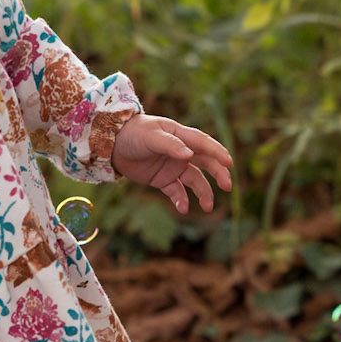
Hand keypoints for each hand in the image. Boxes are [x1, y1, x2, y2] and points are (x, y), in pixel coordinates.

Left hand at [109, 114, 232, 213]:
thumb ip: (170, 145)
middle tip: (227, 186)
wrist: (111, 144)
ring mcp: (173, 166)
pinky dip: (181, 200)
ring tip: (207, 206)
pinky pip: (176, 191)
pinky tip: (183, 208)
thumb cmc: (133, 133)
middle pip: (205, 163)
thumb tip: (189, 155)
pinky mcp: (163, 180)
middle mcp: (181, 152)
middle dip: (218, 174)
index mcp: (181, 136)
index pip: (204, 144)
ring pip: (194, 180)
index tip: (229, 163)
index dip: (218, 152)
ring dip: (202, 192)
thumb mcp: (151, 136)